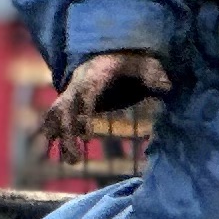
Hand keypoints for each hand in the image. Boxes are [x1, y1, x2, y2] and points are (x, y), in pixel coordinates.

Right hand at [34, 49, 170, 158]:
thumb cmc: (125, 63)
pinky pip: (54, 120)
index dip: (82, 114)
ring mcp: (69, 95)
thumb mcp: (141, 64)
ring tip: (72, 162)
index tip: (87, 136)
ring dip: (59, 139)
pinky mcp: (68, 104)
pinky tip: (56, 154)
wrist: (105, 56)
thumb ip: (152, 73)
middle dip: (66, 134)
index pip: (83, 95)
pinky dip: (52, 135)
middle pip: (64, 109)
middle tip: (75, 160)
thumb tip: (166, 86)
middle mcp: (75, 85)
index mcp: (93, 75)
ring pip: (55, 116)